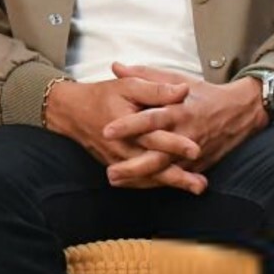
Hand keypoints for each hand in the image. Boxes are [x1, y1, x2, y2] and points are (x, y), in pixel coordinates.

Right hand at [43, 75, 205, 192]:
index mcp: (129, 125)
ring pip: (148, 176)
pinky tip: (176, 185)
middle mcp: (124, 147)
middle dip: (177, 175)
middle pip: (153, 165)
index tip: (196, 150)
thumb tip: (183, 91)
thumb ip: (156, 89)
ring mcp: (119, 160)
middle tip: (200, 183)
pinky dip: (157, 184)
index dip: (175, 144)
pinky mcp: (116, 165)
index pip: (154, 137)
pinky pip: (138, 180)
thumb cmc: (103, 96)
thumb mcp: (129, 85)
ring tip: (196, 187)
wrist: (73, 112)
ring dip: (172, 183)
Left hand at [102, 64, 269, 184]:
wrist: (238, 113)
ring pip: (164, 171)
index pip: (151, 120)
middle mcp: (184, 135)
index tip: (107, 131)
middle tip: (110, 171)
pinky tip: (134, 186)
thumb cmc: (202, 94)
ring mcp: (191, 154)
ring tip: (115, 180)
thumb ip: (144, 75)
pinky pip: (174, 178)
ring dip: (139, 179)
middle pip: (157, 155)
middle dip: (133, 165)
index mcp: (178, 111)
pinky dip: (154, 183)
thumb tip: (116, 67)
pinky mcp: (196, 165)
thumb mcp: (176, 78)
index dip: (129, 126)